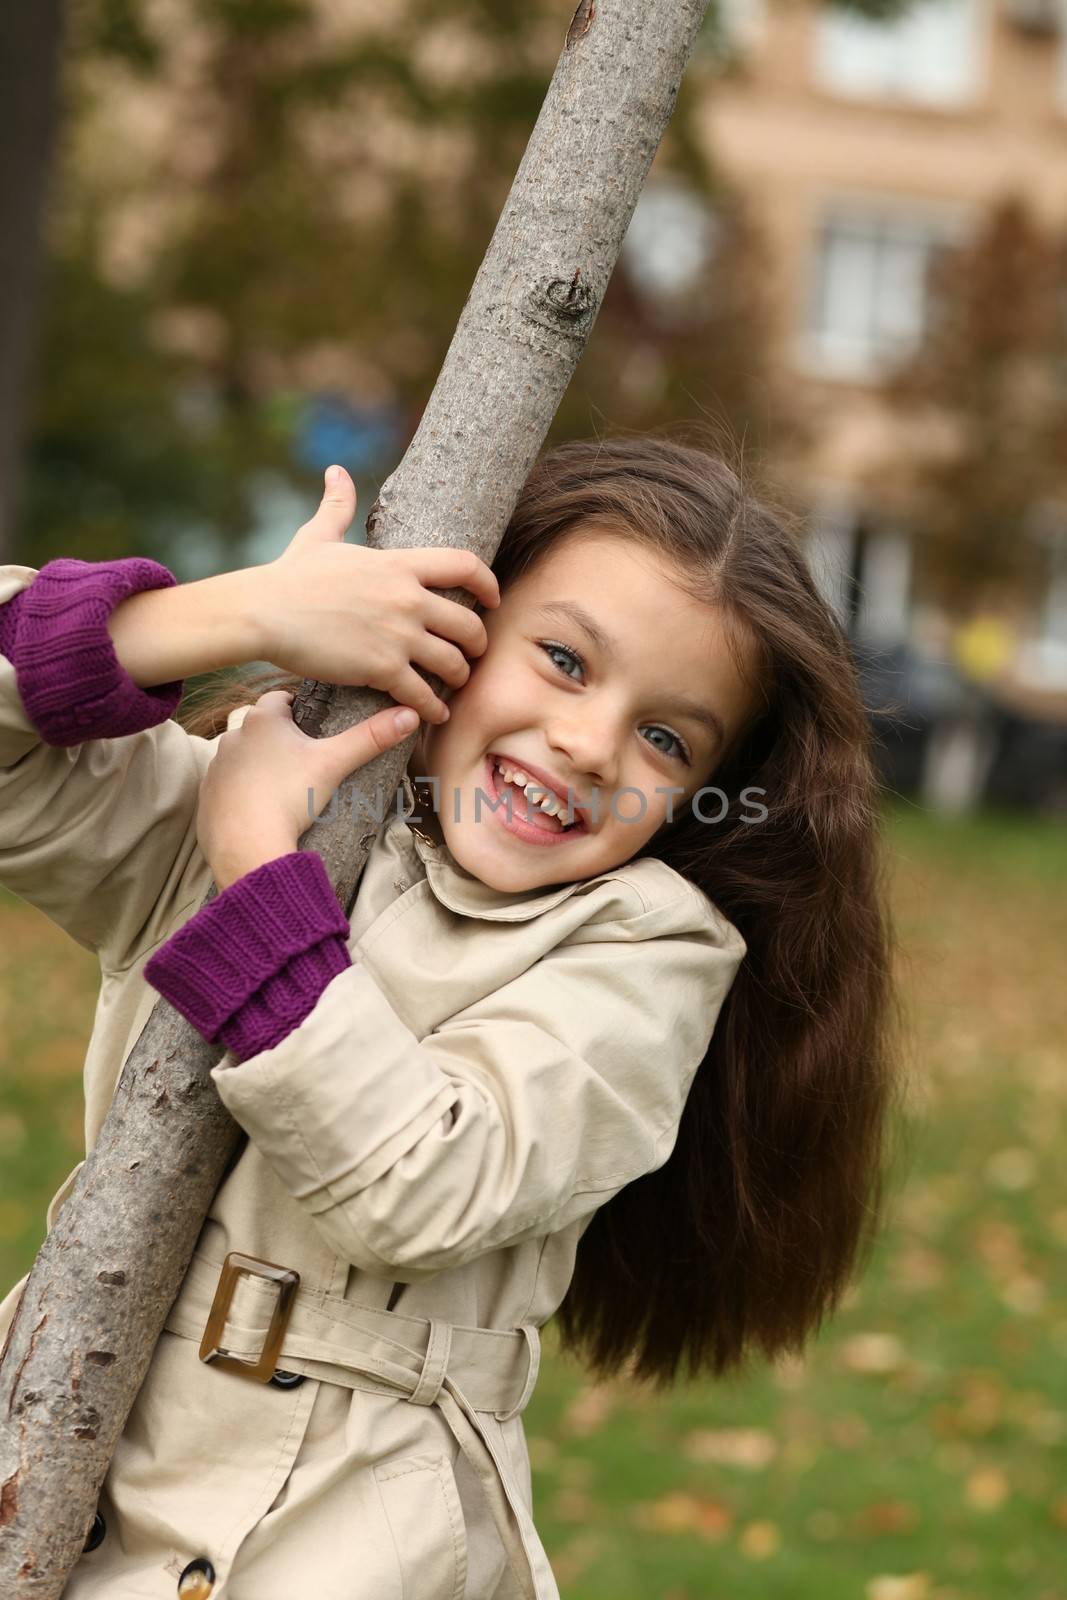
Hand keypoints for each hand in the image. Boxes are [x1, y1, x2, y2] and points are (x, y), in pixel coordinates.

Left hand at [197, 689, 420, 889]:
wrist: (247, 845)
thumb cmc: (290, 796)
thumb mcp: (335, 763)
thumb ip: (371, 737)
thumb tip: (410, 715)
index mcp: (261, 720)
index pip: (281, 698)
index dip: (300, 706)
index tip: (316, 722)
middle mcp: (232, 737)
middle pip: (261, 728)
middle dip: (281, 738)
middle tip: (307, 757)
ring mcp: (215, 768)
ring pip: (242, 757)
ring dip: (259, 765)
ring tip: (285, 786)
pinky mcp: (206, 798)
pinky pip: (226, 788)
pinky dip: (242, 793)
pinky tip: (260, 808)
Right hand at [252, 465, 499, 724]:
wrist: (264, 611)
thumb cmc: (289, 576)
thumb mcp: (319, 536)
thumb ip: (337, 506)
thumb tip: (336, 472)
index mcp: (399, 564)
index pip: (466, 565)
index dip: (489, 583)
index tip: (494, 599)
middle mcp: (408, 598)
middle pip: (469, 623)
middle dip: (478, 643)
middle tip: (473, 654)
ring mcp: (398, 634)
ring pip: (453, 662)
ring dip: (459, 677)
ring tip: (455, 685)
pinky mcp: (383, 668)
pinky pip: (424, 693)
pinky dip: (435, 708)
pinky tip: (436, 714)